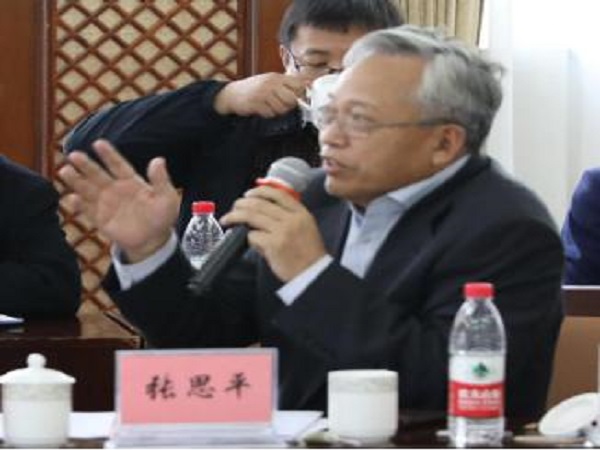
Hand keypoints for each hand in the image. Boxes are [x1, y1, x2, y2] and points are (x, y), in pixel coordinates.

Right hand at [59, 140, 179, 262]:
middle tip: (74, 154)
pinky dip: (78, 204)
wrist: (153, 241)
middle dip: (86, 165)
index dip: (108, 154)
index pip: (117, 165)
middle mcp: (115, 189)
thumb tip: (158, 160)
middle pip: (98, 174)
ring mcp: (106, 204)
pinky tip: (70, 198)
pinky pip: (87, 210)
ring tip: (65, 170)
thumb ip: (161, 180)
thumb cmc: (162, 218)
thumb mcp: (167, 198)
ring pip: (88, 189)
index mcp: (131, 181)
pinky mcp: (100, 219)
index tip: (98, 143)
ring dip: (76, 180)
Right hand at [214, 73, 308, 117]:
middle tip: (282, 105)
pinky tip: (263, 109)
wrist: (233, 94)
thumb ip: (285, 83)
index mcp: (276, 77)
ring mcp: (263, 93)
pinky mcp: (256, 104)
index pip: (298, 84)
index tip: (299, 98)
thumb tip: (307, 85)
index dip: (302, 93)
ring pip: (282, 108)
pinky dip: (269, 114)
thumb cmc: (254, 88)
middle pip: (292, 99)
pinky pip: (270, 114)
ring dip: (278, 111)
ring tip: (271, 107)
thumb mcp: (269, 80)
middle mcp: (271, 83)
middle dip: (290, 105)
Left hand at [221, 186, 326, 281]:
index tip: (249, 194)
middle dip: (242, 203)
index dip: (259, 191)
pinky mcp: (273, 245)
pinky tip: (246, 241)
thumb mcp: (305, 228)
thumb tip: (261, 212)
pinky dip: (247, 237)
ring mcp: (282, 231)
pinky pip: (252, 236)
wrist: (314, 274)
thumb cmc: (309, 255)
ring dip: (235, 216)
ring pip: (251, 216)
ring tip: (228, 219)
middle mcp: (291, 219)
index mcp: (301, 213)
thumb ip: (287, 217)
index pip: (277, 194)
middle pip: (260, 203)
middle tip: (234, 207)